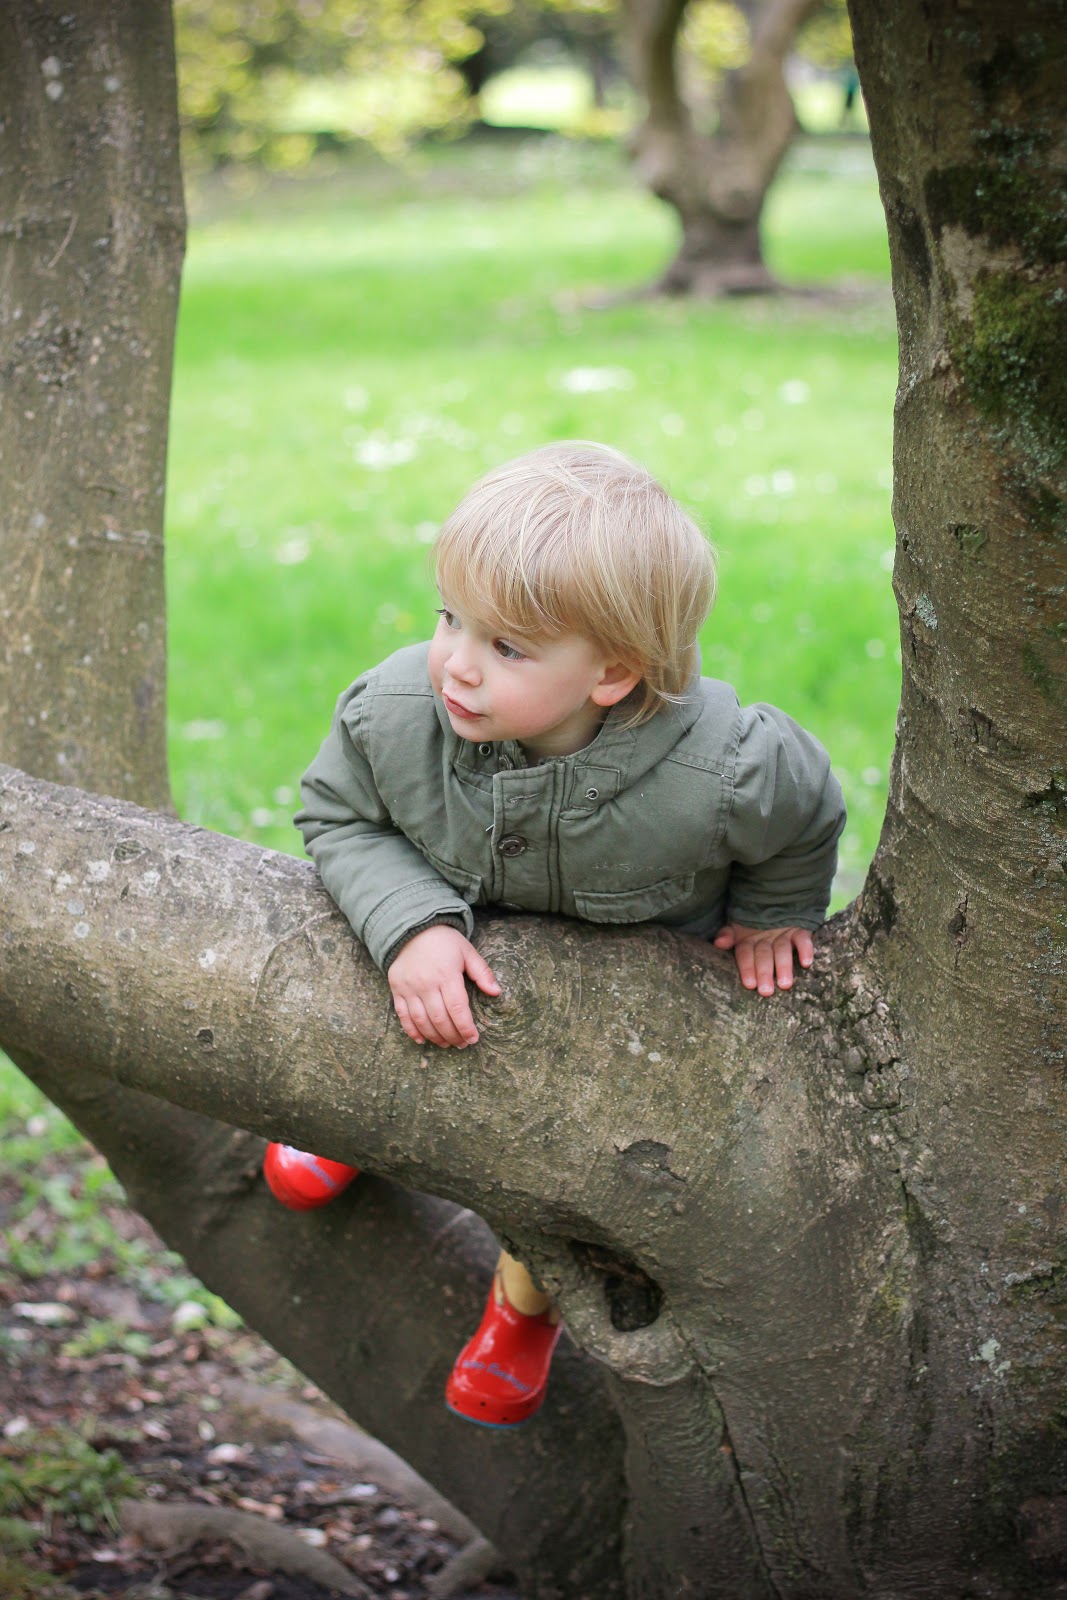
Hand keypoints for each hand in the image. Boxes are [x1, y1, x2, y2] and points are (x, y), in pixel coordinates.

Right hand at [387, 925, 500, 1047]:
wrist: (412, 929)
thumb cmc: (444, 941)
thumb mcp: (467, 952)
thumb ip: (482, 972)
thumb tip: (497, 992)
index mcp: (446, 974)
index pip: (457, 1008)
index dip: (466, 1027)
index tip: (473, 1038)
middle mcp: (426, 983)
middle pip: (440, 1019)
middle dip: (453, 1036)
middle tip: (462, 1044)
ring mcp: (409, 987)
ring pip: (421, 1021)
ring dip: (435, 1037)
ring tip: (446, 1044)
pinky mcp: (396, 989)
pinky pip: (403, 1015)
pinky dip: (412, 1031)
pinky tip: (422, 1040)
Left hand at [713, 923, 813, 997]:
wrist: (775, 904)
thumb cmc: (752, 931)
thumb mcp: (738, 934)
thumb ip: (727, 936)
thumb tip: (718, 942)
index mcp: (746, 939)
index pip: (744, 953)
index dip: (747, 968)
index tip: (750, 984)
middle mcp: (764, 936)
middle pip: (763, 954)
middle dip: (764, 972)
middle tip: (766, 991)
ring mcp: (782, 933)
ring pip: (782, 949)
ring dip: (783, 966)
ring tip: (785, 984)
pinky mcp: (798, 930)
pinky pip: (802, 938)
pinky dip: (805, 949)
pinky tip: (806, 963)